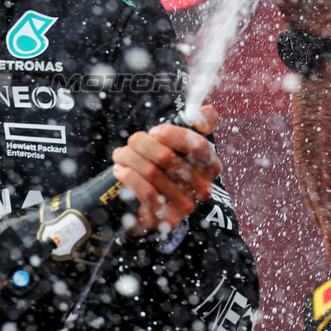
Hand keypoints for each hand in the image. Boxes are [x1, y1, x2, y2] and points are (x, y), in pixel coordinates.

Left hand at [112, 105, 221, 236]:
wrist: (158, 208)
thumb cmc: (171, 169)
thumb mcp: (186, 147)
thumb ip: (198, 125)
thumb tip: (207, 111)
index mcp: (211, 166)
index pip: (197, 145)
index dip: (172, 134)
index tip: (154, 131)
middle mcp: (202, 187)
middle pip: (166, 156)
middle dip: (141, 143)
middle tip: (131, 142)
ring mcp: (185, 205)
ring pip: (151, 172)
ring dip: (129, 158)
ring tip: (121, 155)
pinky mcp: (166, 218)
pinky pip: (145, 192)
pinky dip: (128, 176)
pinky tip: (120, 170)